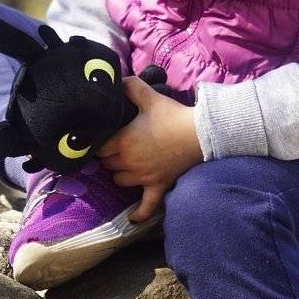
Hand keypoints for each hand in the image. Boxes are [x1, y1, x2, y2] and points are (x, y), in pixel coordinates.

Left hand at [95, 75, 204, 222]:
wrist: (200, 133)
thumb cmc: (172, 115)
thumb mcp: (149, 96)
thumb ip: (130, 86)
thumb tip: (117, 79)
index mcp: (123, 141)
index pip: (99, 147)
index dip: (100, 142)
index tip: (105, 137)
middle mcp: (129, 162)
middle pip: (107, 165)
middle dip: (109, 157)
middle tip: (116, 148)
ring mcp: (143, 176)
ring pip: (119, 181)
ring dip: (119, 174)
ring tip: (125, 166)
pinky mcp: (158, 186)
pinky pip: (146, 206)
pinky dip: (138, 213)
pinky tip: (132, 219)